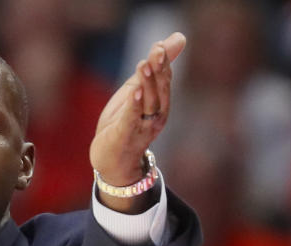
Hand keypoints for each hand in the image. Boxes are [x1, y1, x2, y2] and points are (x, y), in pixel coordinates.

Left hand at [90, 33, 185, 198]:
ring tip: (144, 65)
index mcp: (160, 104)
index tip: (160, 46)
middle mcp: (156, 117)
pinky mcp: (125, 136)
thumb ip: (153, 68)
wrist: (113, 162)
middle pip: (159, 90)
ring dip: (147, 84)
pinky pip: (132, 120)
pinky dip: (135, 106)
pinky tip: (135, 92)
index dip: (163, 63)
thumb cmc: (125, 124)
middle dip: (159, 70)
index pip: (164, 80)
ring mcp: (142, 128)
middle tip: (157, 50)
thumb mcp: (138, 91)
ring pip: (148, 104)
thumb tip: (178, 38)